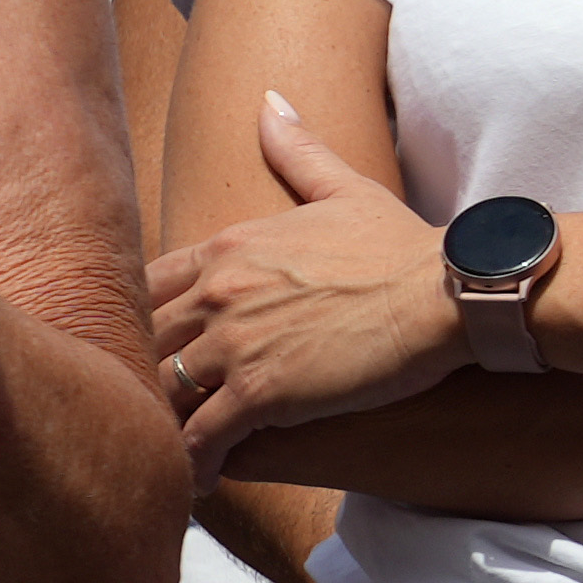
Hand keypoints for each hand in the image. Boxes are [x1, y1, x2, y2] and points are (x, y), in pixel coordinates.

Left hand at [146, 98, 465, 469]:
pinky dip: (190, 463)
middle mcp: (218, 291)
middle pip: (141, 340)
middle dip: (135, 374)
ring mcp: (235, 343)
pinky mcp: (261, 392)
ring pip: (161, 392)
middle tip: (134, 408)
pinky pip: (200, 437)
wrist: (448, 292)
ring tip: (155, 452)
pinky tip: (193, 482)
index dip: (135, 320)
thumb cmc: (404, 245)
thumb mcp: (346, 189)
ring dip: (156, 423)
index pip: (145, 285)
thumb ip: (298, 149)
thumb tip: (270, 100)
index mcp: (228, 246)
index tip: (139, 346)